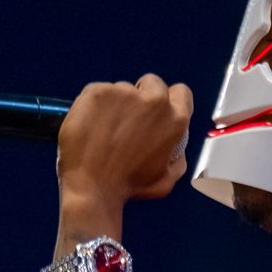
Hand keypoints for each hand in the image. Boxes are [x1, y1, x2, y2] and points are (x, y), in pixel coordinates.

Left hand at [57, 73, 192, 205]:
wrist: (91, 187)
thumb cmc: (128, 188)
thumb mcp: (167, 179)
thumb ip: (177, 157)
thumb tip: (175, 146)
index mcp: (175, 119)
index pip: (181, 92)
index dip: (170, 99)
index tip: (157, 108)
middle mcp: (153, 101)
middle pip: (152, 83)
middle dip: (143, 96)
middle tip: (127, 118)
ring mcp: (124, 93)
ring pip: (122, 89)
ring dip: (116, 104)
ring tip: (103, 130)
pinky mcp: (98, 92)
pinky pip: (99, 92)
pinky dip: (94, 106)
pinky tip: (91, 126)